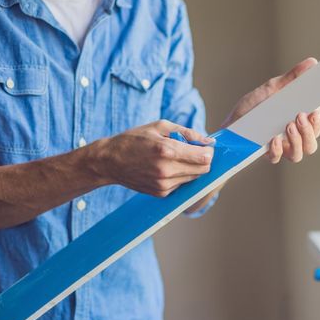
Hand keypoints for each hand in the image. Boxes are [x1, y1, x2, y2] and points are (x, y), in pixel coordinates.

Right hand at [92, 120, 214, 196]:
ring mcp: (163, 184)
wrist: (110, 162)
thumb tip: (209, 141)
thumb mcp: (160, 126)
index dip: (209, 152)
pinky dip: (180, 175)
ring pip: (194, 178)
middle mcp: (166, 170)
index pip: (204, 158)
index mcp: (167, 150)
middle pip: (203, 170)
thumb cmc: (134, 139)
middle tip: (195, 152)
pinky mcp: (161, 193)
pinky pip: (181, 184)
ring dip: (191, 168)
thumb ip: (187, 133)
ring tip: (176, 157)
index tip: (206, 147)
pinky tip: (167, 167)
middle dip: (204, 160)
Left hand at [222, 58, 319, 163]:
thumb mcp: (271, 88)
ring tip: (289, 126)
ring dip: (297, 141)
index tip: (315, 111)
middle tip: (300, 117)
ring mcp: (279, 148)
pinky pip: (276, 158)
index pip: (315, 127)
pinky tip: (274, 139)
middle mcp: (290, 138)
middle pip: (310, 145)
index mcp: (296, 123)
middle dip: (309, 132)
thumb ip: (292, 78)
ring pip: (297, 155)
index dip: (318, 123)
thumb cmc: (251, 108)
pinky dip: (277, 149)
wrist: (228, 122)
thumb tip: (311, 63)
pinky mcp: (264, 154)